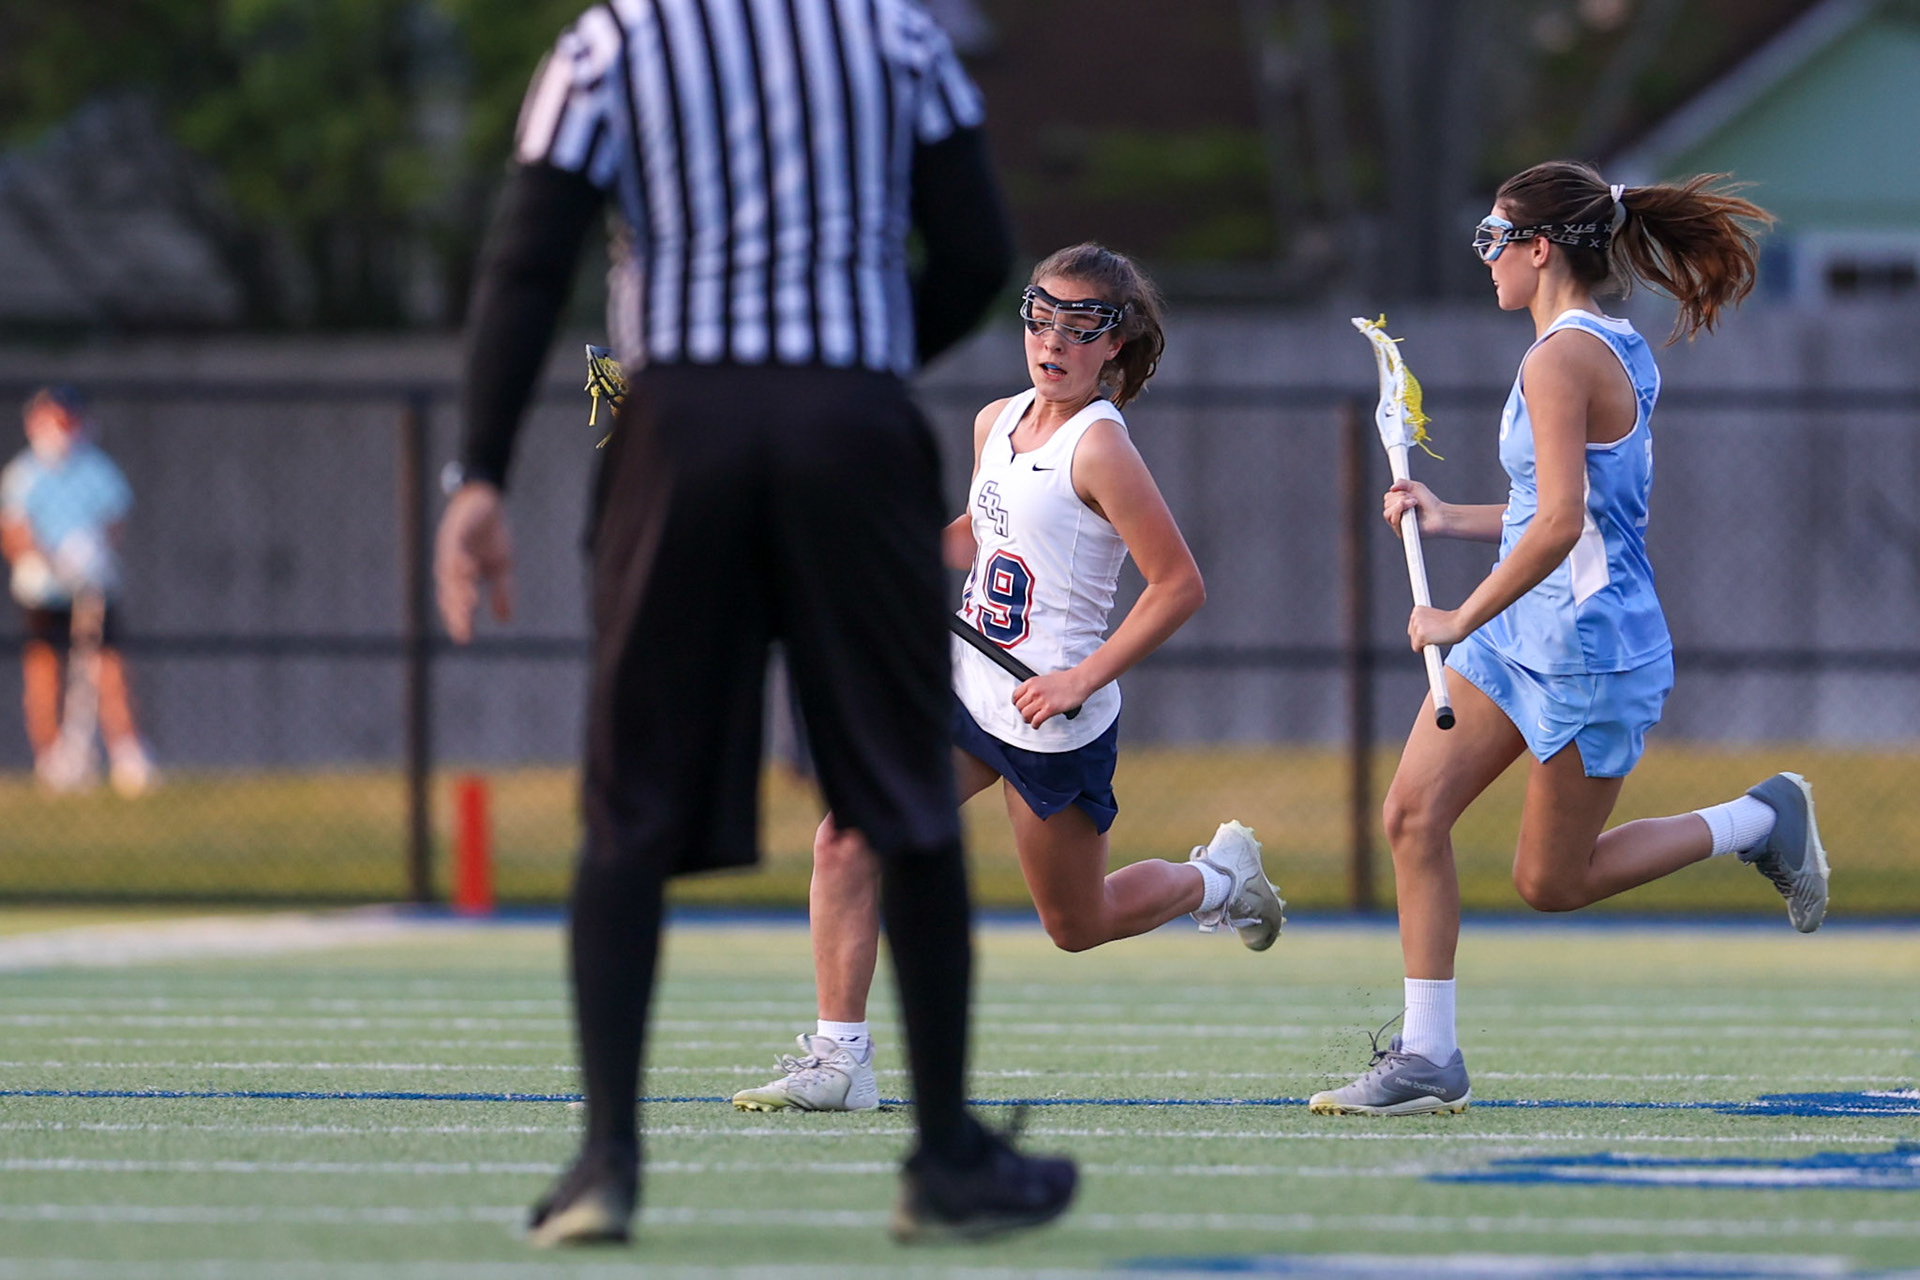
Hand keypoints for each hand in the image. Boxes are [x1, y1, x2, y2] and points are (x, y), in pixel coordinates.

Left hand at [435, 482, 514, 643]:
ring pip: (451, 574)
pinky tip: (468, 570)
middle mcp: (449, 565)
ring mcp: (450, 548)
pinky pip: (455, 548)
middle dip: (456, 612)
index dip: (457, 619)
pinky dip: (459, 559)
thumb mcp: (500, 566)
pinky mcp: (456, 531)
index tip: (464, 639)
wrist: (486, 502)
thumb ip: (501, 592)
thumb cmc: (489, 534)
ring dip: (459, 589)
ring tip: (469, 606)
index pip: (455, 602)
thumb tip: (504, 620)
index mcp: (458, 576)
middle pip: (450, 592)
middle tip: (463, 630)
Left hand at [1011, 669, 1088, 727]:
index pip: (1015, 696)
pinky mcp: (1049, 709)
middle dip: (1023, 712)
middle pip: (1019, 707)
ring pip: (1025, 715)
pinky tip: (1038, 724)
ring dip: (1028, 720)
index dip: (1017, 703)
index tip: (1021, 707)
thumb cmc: (1066, 679)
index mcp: (1032, 682)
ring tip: (1033, 720)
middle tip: (1028, 715)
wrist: (1079, 681)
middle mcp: (1034, 691)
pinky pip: (1036, 721)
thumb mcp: (1045, 678)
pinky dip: (1035, 725)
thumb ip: (1036, 687)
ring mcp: (1041, 700)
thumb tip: (1031, 695)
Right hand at [1384, 480, 1445, 536]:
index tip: (1410, 493)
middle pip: (1386, 504)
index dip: (1397, 493)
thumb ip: (1402, 483)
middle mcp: (1396, 516)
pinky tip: (1411, 510)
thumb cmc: (1430, 503)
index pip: (1387, 498)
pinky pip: (1393, 520)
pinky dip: (1400, 512)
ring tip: (1414, 503)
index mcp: (1398, 505)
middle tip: (1414, 499)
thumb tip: (1391, 488)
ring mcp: (1398, 525)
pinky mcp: (1401, 532)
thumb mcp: (1415, 487)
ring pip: (1387, 513)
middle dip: (1400, 497)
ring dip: (1401, 504)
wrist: (1440, 515)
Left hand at [1408, 605, 1467, 649]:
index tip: (1432, 631)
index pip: (1413, 627)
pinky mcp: (1420, 635)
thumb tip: (1419, 633)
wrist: (1460, 622)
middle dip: (1422, 638)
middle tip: (1436, 636)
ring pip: (1414, 643)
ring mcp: (1417, 626)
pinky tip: (1435, 643)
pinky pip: (1416, 648)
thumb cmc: (1452, 622)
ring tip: (1437, 638)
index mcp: (1417, 610)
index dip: (1424, 632)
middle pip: (1412, 635)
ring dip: (1424, 644)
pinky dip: (1424, 650)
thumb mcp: (1433, 618)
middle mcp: (1415, 616)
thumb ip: (1424, 623)